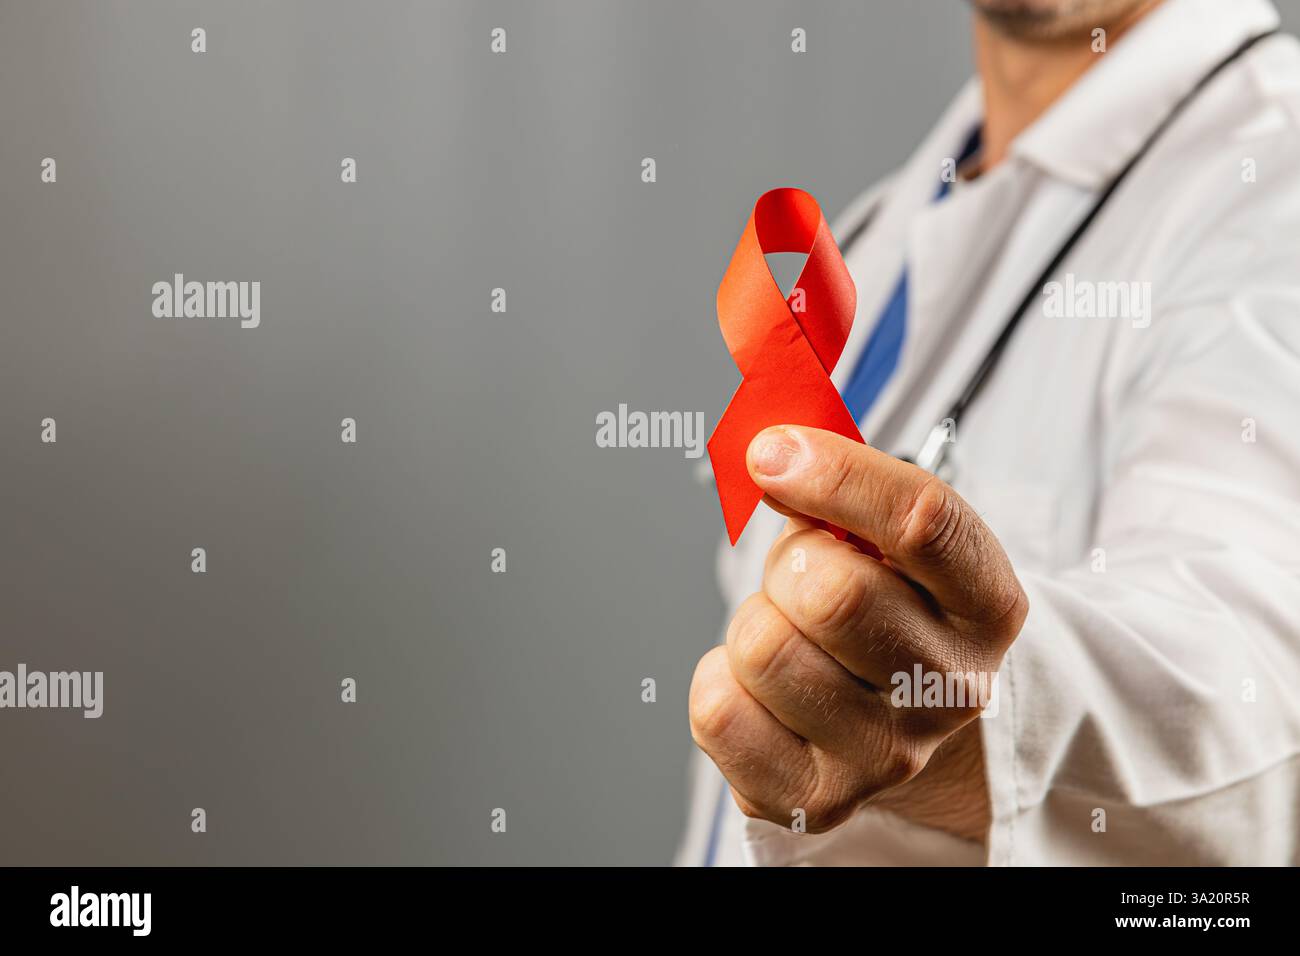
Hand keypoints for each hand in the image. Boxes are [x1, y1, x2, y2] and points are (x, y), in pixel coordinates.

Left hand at [689, 425, 1028, 836]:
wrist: (906, 720)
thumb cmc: (890, 607)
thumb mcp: (893, 538)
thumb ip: (844, 484)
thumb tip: (767, 443)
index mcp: (988, 602)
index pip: (924, 521)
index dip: (835, 472)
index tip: (771, 451)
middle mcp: (951, 686)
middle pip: (830, 591)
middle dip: (791, 561)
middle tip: (805, 573)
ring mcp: (886, 752)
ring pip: (761, 647)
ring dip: (757, 622)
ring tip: (792, 635)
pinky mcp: (816, 799)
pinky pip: (717, 711)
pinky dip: (718, 683)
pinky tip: (761, 687)